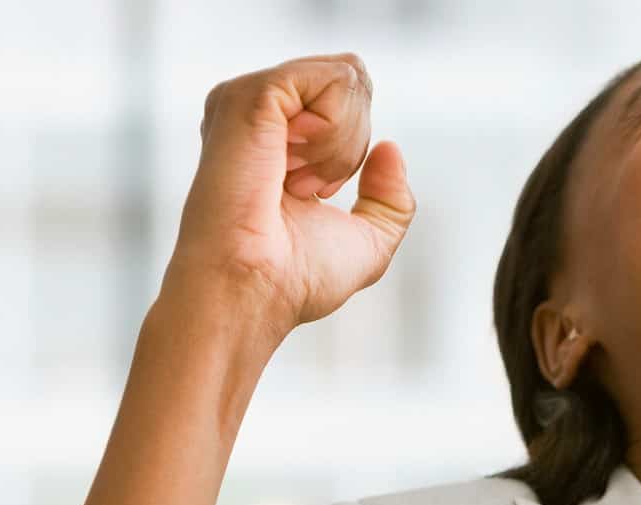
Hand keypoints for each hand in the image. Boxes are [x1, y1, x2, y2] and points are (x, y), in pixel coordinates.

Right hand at [165, 52, 416, 340]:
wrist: (253, 291)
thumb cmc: (294, 278)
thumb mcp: (367, 241)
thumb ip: (389, 199)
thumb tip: (391, 148)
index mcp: (275, 136)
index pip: (347, 94)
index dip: (352, 148)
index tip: (313, 193)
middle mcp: (257, 110)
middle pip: (353, 79)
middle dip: (352, 144)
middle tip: (305, 190)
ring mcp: (250, 98)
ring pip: (347, 77)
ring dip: (343, 146)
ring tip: (293, 183)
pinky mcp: (253, 95)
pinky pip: (335, 80)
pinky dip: (336, 134)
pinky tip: (290, 169)